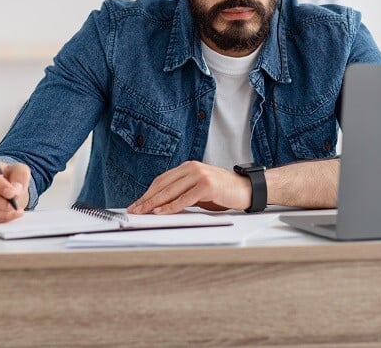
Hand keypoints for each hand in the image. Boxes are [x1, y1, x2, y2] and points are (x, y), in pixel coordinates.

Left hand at [127, 161, 250, 214]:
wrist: (246, 189)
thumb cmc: (223, 192)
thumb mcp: (198, 190)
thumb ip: (182, 193)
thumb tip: (161, 206)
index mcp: (188, 167)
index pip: (162, 180)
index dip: (148, 193)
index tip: (136, 204)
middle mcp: (192, 168)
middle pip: (163, 185)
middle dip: (146, 199)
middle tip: (134, 210)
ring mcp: (199, 175)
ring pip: (171, 191)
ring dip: (154, 203)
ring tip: (142, 212)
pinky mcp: (207, 185)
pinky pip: (184, 198)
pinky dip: (171, 207)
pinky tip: (160, 212)